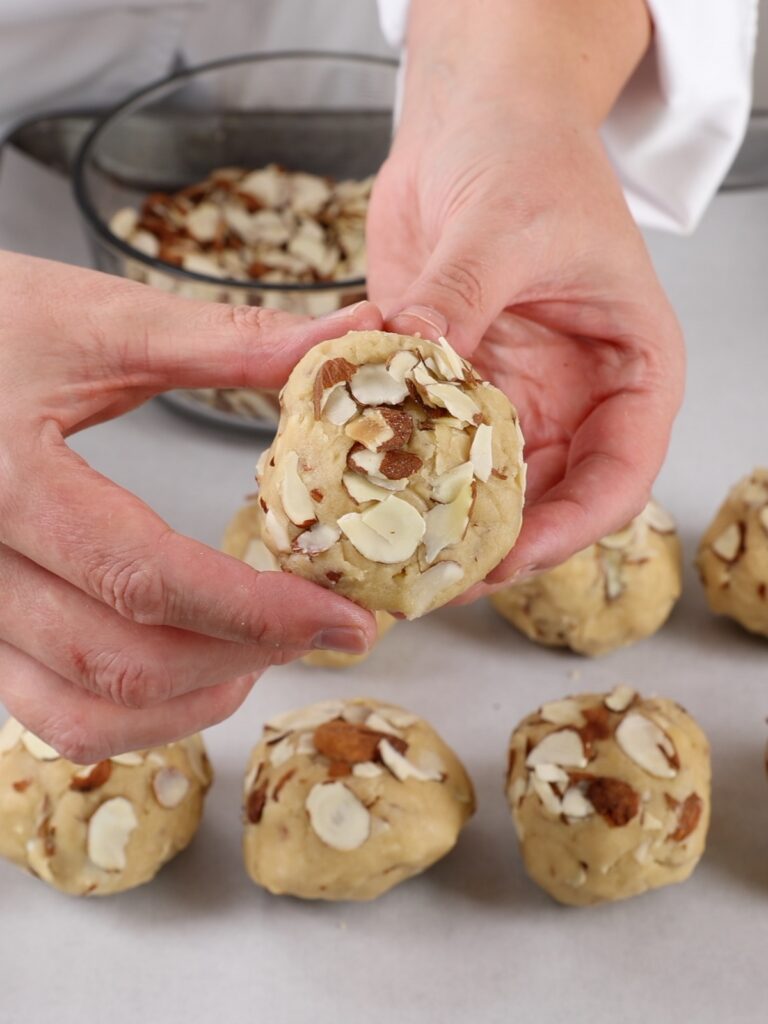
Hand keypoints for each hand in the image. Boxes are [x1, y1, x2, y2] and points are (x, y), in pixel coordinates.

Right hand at [0, 253, 380, 758]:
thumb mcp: (94, 320)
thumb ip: (228, 342)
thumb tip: (348, 337)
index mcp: (3, 480)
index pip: (151, 579)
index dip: (263, 611)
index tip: (349, 619)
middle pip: (121, 660)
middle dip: (243, 657)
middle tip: (322, 630)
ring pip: (75, 712)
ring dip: (186, 705)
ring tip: (260, 661)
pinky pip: (40, 710)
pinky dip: (126, 714)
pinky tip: (182, 672)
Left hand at [366, 0, 683, 594]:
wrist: (474, 117)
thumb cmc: (528, 154)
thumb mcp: (502, 225)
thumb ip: (458, 298)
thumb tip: (411, 359)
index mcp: (628, 371)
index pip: (618, 475)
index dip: (566, 531)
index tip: (507, 559)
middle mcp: (572, 398)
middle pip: (545, 501)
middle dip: (490, 545)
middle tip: (426, 578)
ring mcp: (508, 397)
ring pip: (479, 487)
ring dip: (434, 521)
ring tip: (383, 554)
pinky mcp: (448, 385)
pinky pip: (422, 442)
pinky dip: (391, 467)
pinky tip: (351, 486)